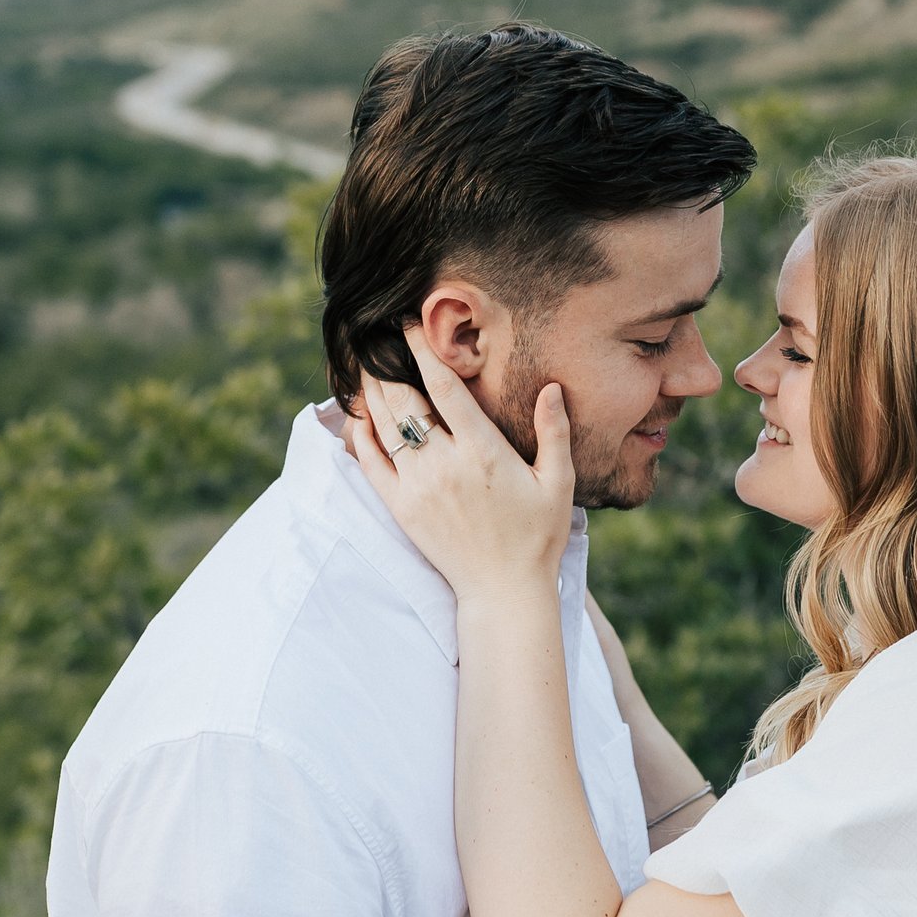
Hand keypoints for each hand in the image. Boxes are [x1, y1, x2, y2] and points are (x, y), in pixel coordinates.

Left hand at [350, 331, 575, 596]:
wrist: (503, 591)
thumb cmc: (537, 536)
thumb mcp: (558, 482)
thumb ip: (554, 432)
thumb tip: (551, 387)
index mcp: (483, 452)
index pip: (444, 389)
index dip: (423, 352)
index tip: (409, 326)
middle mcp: (445, 465)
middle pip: (404, 400)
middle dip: (387, 364)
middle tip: (376, 337)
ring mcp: (418, 487)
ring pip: (384, 426)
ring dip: (371, 392)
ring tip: (364, 365)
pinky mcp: (401, 508)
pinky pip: (370, 463)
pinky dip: (360, 435)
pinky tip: (358, 415)